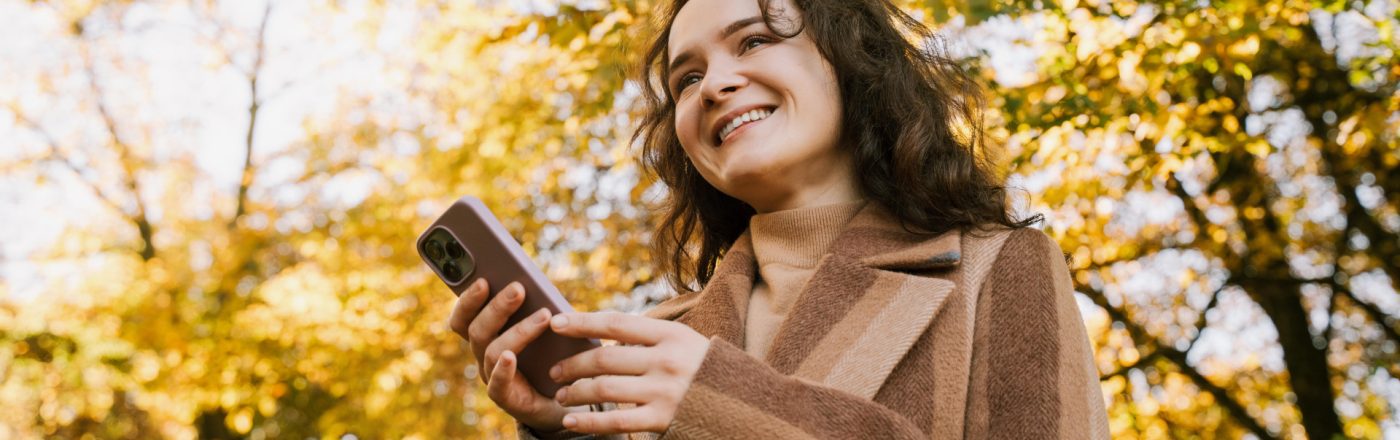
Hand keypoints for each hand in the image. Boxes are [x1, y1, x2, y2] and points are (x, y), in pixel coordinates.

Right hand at [447, 278, 575, 432]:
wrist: (563, 398)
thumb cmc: (550, 357)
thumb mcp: (543, 328)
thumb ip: (536, 308)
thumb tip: (540, 286)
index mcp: (487, 335)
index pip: (464, 317)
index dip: (468, 299)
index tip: (483, 280)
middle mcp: (484, 354)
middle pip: (477, 329)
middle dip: (497, 308)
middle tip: (519, 289)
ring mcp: (492, 376)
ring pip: (493, 351)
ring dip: (518, 331)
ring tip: (544, 315)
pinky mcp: (505, 398)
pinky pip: (497, 385)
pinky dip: (502, 370)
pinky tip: (511, 357)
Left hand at [547, 312, 710, 433]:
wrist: (743, 404)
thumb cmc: (702, 369)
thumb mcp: (683, 342)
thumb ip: (647, 338)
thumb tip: (597, 334)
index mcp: (670, 335)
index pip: (615, 324)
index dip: (581, 323)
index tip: (555, 323)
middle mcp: (666, 360)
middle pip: (604, 359)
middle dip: (572, 365)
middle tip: (554, 371)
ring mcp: (664, 391)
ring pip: (603, 389)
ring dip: (575, 392)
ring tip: (562, 395)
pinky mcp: (662, 419)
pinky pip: (616, 421)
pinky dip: (589, 421)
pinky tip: (571, 421)